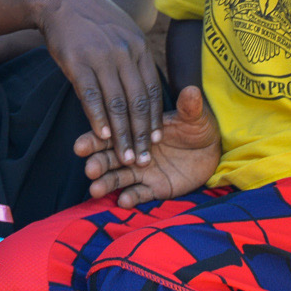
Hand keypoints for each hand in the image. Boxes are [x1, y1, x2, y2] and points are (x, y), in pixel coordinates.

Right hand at [31, 0, 164, 166]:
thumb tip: (144, 86)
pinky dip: (98, 118)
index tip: (156, 141)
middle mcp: (124, 53)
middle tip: (143, 160)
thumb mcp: (122, 31)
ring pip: (117, 103)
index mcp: (139, 47)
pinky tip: (101, 136)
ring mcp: (101, 57)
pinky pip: (91, 95)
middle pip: (138, 101)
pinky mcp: (77, 62)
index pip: (152, 90)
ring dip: (121, 134)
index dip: (154, 118)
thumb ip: (134, 57)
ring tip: (125, 157)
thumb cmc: (92, 19)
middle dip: (141, 134)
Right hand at [77, 85, 220, 205]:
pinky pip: (140, 195)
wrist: (211, 151)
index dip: (94, 139)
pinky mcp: (155, 189)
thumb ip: (188, 107)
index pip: (111, 133)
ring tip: (95, 189)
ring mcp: (143, 172)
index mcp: (137, 131)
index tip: (79, 145)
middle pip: (109, 158)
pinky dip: (131, 198)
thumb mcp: (193, 117)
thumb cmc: (197, 127)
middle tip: (89, 169)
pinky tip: (123, 201)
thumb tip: (192, 90)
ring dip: (107, 184)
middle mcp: (134, 152)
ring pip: (119, 178)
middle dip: (98, 163)